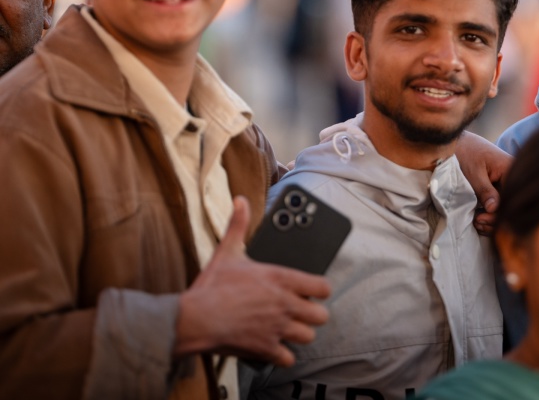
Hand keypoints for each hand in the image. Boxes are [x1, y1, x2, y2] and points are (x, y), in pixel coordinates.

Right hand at [174, 196, 331, 366]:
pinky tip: (275, 348)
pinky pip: (288, 358)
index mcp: (282, 279)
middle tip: (301, 312)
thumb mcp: (228, 251)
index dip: (320, 290)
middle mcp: (285, 304)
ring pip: (308, 337)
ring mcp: (277, 328)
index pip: (323, 287)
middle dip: (313, 314)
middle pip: (321, 315)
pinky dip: (283, 355)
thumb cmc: (212, 286)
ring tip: (288, 329)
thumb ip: (239, 225)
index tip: (312, 291)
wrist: (194, 318)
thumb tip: (241, 201)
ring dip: (300, 334)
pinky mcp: (266, 348)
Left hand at [457, 131, 512, 234]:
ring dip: (492, 218)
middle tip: (476, 221)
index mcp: (511, 169)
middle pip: (510, 205)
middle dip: (494, 218)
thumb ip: (485, 190)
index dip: (498, 214)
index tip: (480, 218)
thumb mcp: (474, 173)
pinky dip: (490, 214)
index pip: (511, 198)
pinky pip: (500, 204)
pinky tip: (478, 217)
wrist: (460, 142)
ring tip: (476, 221)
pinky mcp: (500, 188)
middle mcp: (514, 177)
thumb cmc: (466, 153)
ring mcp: (508, 183)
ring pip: (506, 208)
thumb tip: (495, 209)